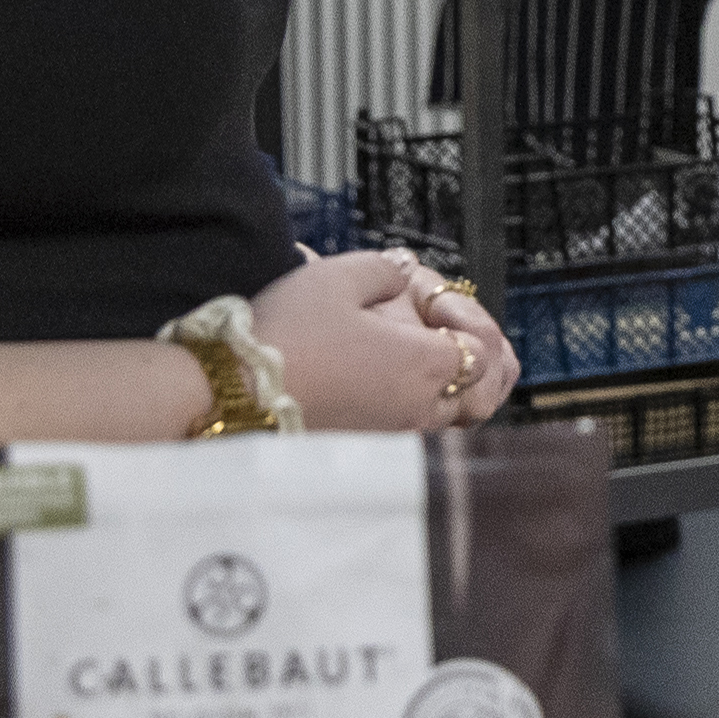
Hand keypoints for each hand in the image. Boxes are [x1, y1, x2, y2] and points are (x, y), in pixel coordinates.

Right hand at [249, 250, 498, 432]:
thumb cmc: (287, 335)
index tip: (430, 299)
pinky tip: (391, 380)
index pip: (484, 350)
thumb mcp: (336, 278)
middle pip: (483, 395)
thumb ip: (384, 269)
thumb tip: (406, 269)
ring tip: (425, 356)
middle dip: (481, 363)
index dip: (470, 319)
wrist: (234, 397)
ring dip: (452, 387)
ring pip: (452, 418)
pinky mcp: (368, 448)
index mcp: (425, 365)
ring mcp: (395, 434)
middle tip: (450, 333)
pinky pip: (416, 431)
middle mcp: (420, 408)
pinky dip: (421, 405)